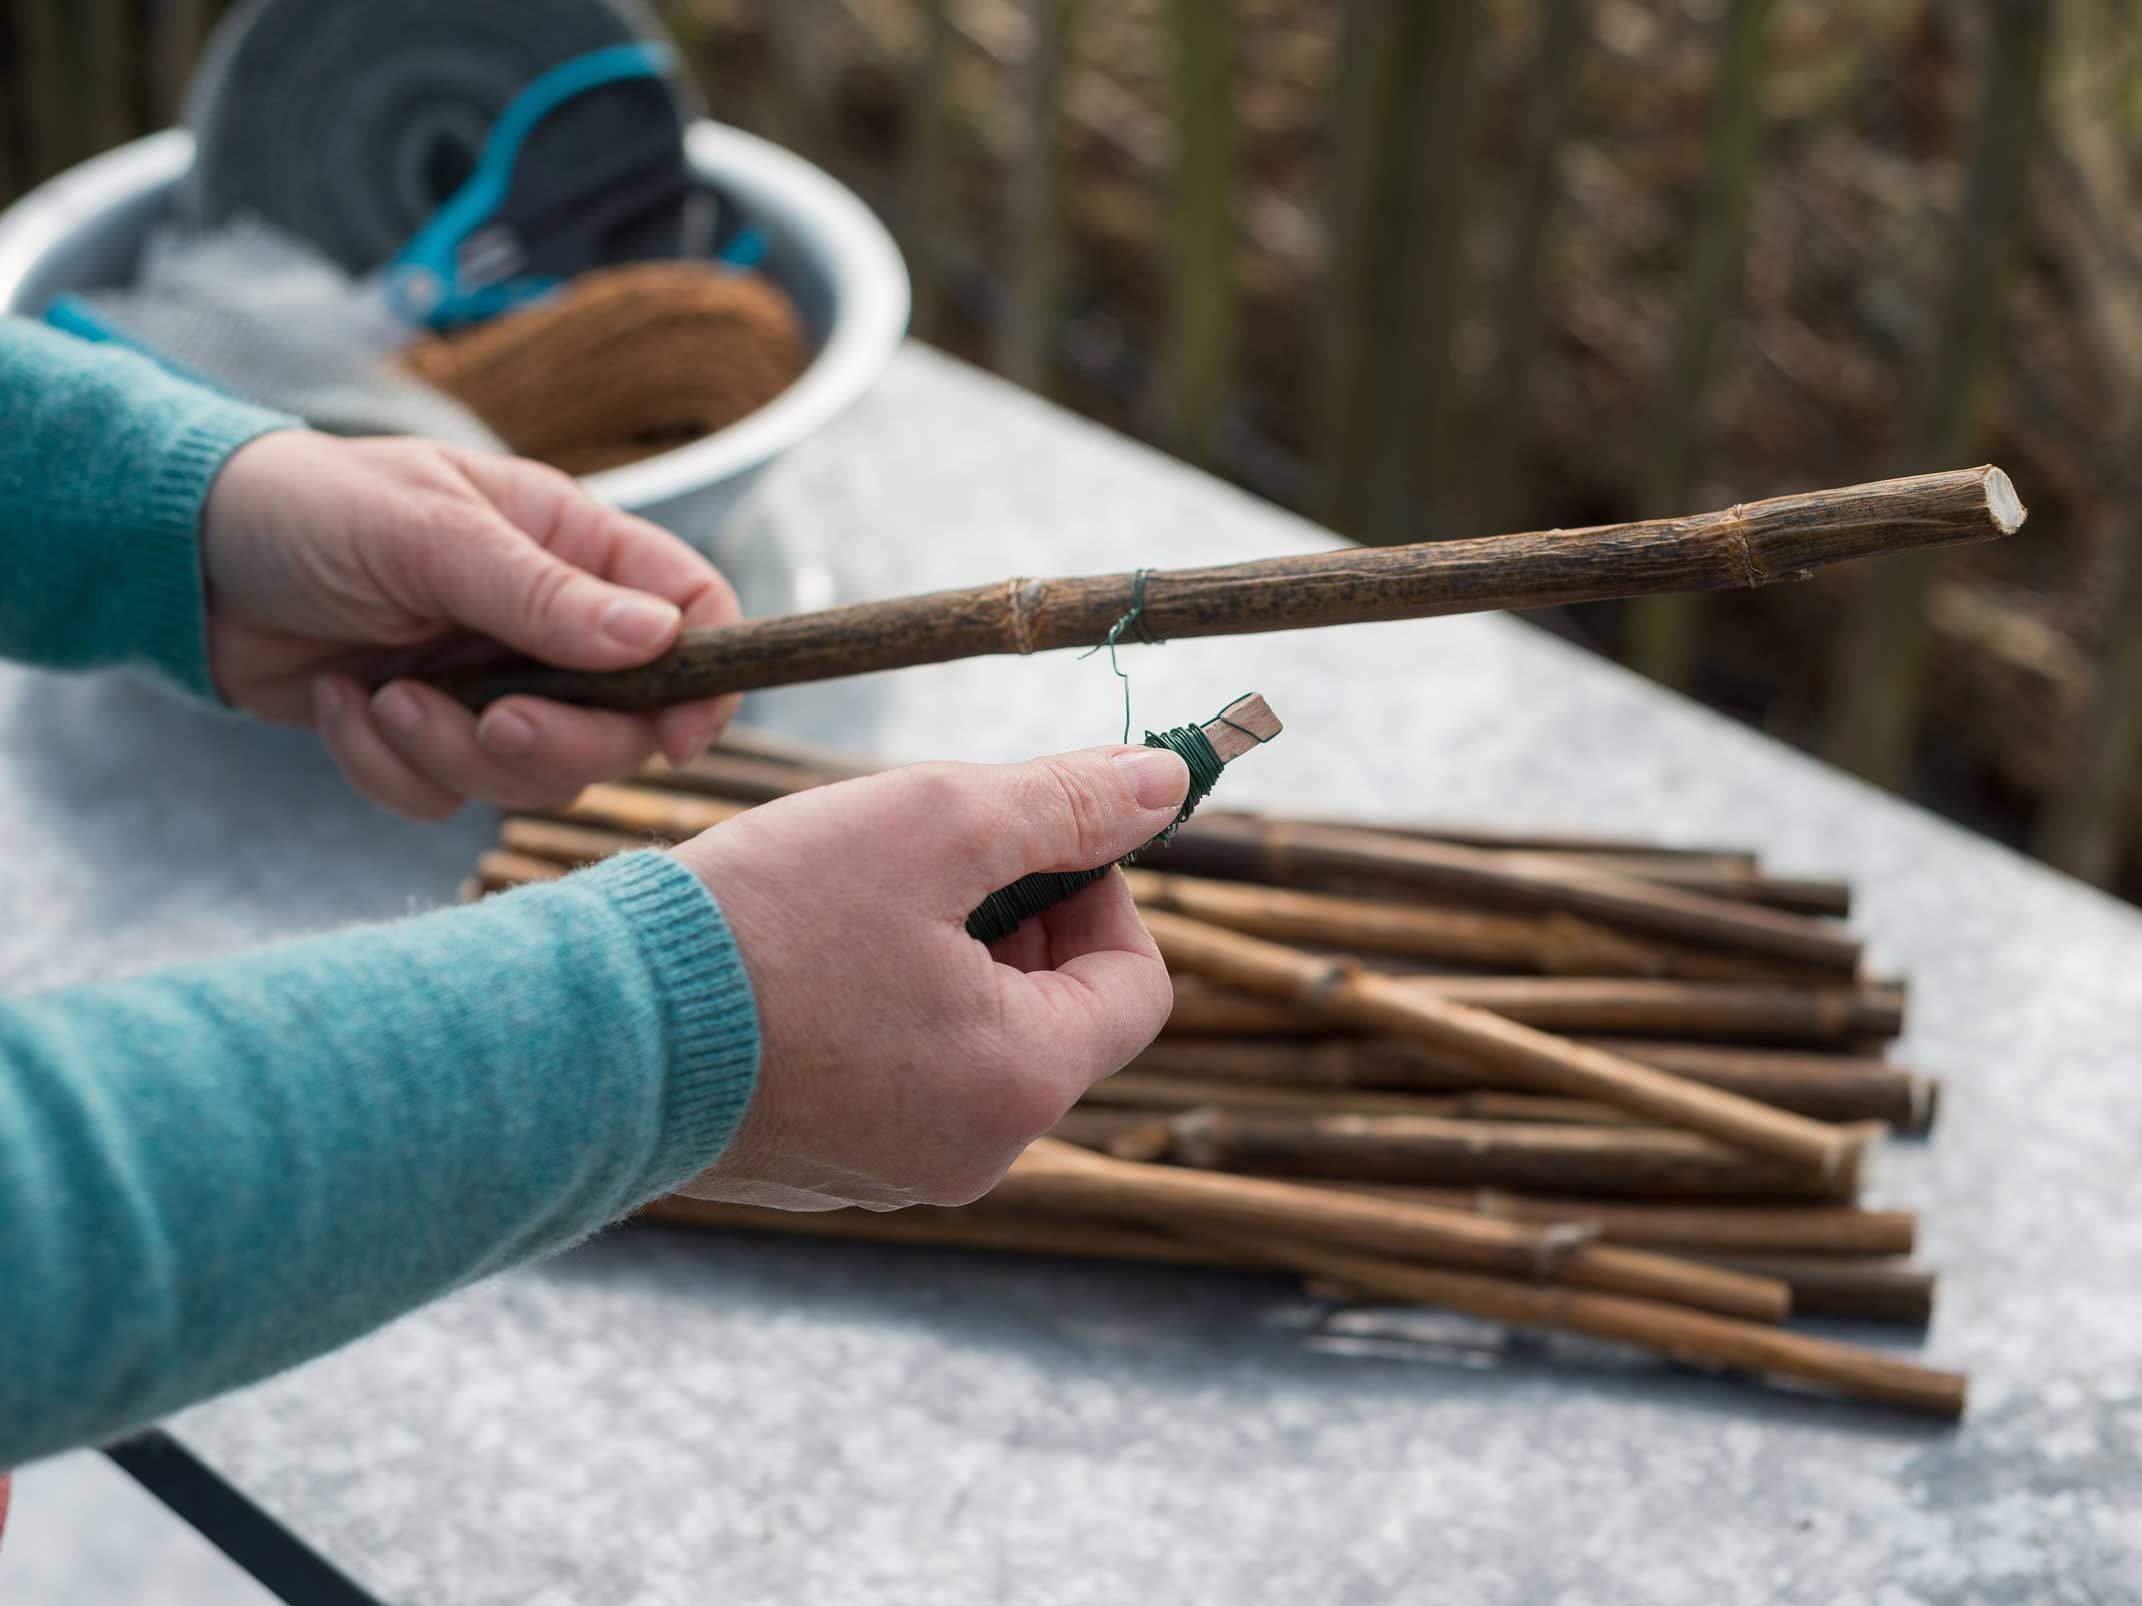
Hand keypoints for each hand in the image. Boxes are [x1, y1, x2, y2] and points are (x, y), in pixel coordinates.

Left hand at [201, 431, 741, 817]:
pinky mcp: (427, 737)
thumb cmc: (309, 506)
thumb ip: (542, 593)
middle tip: (492, 718)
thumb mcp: (426, 531)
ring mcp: (492, 685)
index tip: (674, 734)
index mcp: (573, 547)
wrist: (182, 556)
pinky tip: (342, 703)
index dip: (703, 681)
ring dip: (456, 753)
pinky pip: (448, 797)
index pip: (692, 613)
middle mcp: (549, 625)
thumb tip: (660, 639)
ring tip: (383, 697)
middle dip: (558, 739)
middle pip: (624, 725)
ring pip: (537, 774)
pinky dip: (391, 767)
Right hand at [669, 744, 1190, 1209]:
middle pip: (1052, 1013)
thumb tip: (1167, 784)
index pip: (1137, 983)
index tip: (1029, 834)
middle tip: (929, 852)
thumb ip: (1066, 803)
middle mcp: (970, 1155)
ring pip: (968, 1040)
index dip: (1103, 890)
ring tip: (852, 894)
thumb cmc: (762, 923)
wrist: (581, 1034)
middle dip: (1014, 916)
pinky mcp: (814, 1167)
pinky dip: (876, 1005)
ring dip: (943, 953)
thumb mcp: (935, 823)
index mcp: (1020, 1084)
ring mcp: (888, 1173)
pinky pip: (891, 1074)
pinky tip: (798, 955)